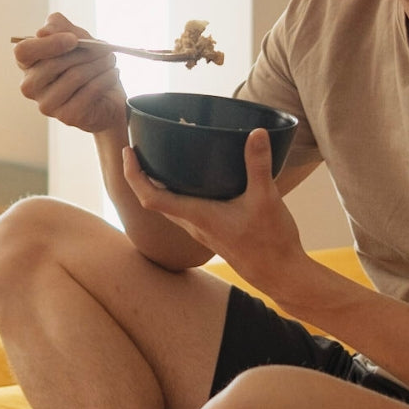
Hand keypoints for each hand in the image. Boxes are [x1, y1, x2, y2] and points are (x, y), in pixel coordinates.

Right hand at [14, 13, 125, 132]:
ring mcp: (47, 104)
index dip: (48, 44)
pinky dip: (105, 79)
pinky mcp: (67, 116)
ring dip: (98, 64)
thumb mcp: (74, 38)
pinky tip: (113, 73)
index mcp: (28, 64)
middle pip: (52, 64)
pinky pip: (89, 92)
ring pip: (74, 77)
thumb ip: (58, 27)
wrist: (107, 96)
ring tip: (111, 59)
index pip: (24, 51)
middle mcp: (31, 86)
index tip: (74, 39)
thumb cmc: (86, 63)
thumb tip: (43, 32)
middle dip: (84, 53)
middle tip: (105, 48)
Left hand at [122, 127, 307, 291]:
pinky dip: (180, 193)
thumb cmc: (270, 242)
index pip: (151, 198)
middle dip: (142, 175)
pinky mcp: (212, 232)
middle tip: (141, 148)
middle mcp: (193, 225)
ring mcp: (202, 231)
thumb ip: (258, 165)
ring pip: (169, 206)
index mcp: (198, 216)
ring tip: (162, 159)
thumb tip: (255, 133)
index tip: (129, 152)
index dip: (134, 175)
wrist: (280, 274)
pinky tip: (196, 181)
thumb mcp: (266, 199)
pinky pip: (185, 211)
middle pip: (154, 200)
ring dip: (159, 185)